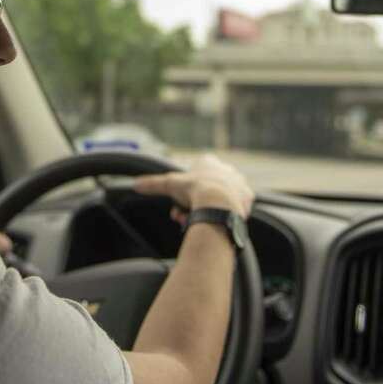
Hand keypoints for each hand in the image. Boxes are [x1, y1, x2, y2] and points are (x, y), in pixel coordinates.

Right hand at [130, 154, 253, 219]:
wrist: (218, 203)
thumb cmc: (195, 190)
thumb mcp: (169, 184)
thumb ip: (152, 183)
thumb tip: (135, 185)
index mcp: (209, 162)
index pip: (195, 176)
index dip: (185, 191)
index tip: (179, 203)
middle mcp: (225, 169)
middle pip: (206, 189)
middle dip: (194, 204)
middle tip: (186, 216)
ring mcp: (238, 183)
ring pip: (220, 199)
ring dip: (208, 210)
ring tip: (199, 221)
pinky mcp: (247, 198)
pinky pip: (235, 207)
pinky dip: (224, 214)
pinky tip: (217, 220)